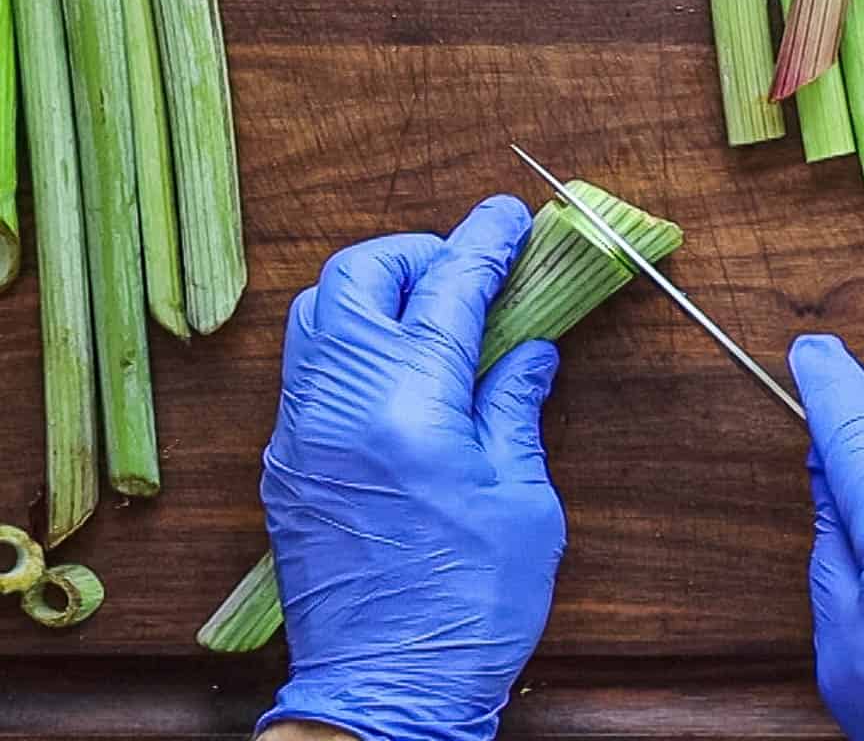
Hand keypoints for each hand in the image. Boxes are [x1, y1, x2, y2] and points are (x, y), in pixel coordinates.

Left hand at [258, 196, 565, 740]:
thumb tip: (528, 349)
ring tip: (428, 309)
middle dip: (415, 252)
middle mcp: (339, 404)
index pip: (445, 289)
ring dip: (374, 289)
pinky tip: (393, 364)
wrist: (384, 694)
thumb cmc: (467, 607)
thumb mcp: (519, 500)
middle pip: (357, 275)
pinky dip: (349, 337)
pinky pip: (306, 363)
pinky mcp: (285, 460)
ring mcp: (301, 430)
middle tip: (465, 269)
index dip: (482, 242)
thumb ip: (513, 406)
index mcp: (409, 408)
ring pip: (318, 311)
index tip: (507, 218)